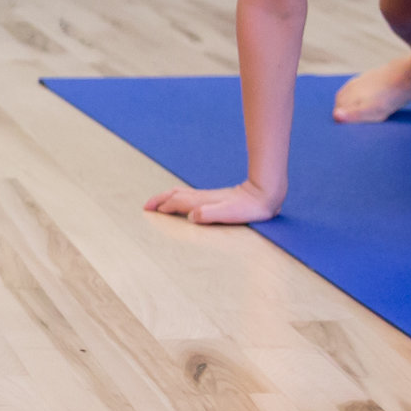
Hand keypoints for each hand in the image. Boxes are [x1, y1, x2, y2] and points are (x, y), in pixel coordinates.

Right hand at [144, 181, 280, 225]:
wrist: (264, 194)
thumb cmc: (249, 208)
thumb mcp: (231, 214)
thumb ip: (210, 214)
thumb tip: (192, 216)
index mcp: (203, 202)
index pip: (177, 202)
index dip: (163, 206)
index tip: (150, 211)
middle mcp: (202, 197)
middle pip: (175, 195)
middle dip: (159, 200)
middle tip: (146, 206)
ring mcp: (208, 196)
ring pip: (181, 193)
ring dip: (166, 197)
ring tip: (157, 202)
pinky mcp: (214, 197)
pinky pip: (189, 195)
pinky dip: (177, 196)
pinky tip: (180, 200)